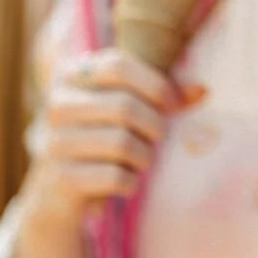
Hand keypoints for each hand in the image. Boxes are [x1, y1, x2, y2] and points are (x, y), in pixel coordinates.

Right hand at [22, 48, 198, 230]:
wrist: (56, 192)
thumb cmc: (100, 139)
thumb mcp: (123, 110)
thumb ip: (161, 96)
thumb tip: (202, 90)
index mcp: (72, 75)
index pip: (119, 66)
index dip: (155, 84)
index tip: (172, 104)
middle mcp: (57, 104)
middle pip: (125, 107)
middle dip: (154, 127)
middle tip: (155, 139)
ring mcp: (55, 141)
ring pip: (122, 143)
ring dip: (144, 157)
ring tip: (139, 160)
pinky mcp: (61, 177)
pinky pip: (115, 176)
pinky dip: (130, 182)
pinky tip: (123, 181)